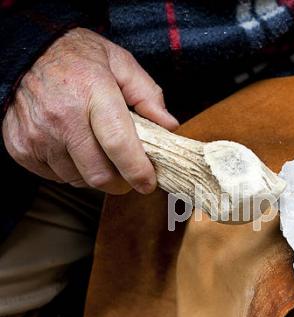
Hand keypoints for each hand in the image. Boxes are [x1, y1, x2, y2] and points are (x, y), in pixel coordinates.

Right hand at [1, 27, 178, 193]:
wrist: (25, 52)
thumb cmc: (78, 57)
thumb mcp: (120, 62)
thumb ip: (148, 95)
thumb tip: (169, 126)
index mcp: (92, 92)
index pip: (119, 144)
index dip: (137, 171)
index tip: (148, 183)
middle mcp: (62, 116)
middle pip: (99, 174)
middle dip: (121, 182)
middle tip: (128, 173)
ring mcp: (38, 134)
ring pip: (78, 179)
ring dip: (94, 174)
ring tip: (98, 151)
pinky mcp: (20, 147)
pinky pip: (54, 177)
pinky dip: (70, 170)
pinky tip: (73, 148)